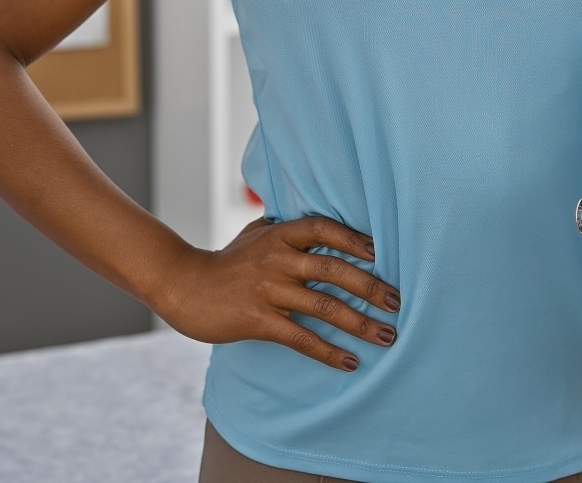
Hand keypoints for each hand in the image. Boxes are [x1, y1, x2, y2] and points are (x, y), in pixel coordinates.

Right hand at [148, 215, 399, 372]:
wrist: (183, 286)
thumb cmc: (226, 261)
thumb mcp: (254, 234)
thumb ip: (285, 227)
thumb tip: (318, 219)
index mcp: (279, 235)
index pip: (323, 228)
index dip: (354, 239)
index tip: (383, 253)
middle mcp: (277, 259)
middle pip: (333, 269)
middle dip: (370, 286)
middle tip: (398, 302)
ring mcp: (268, 290)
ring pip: (323, 306)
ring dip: (359, 323)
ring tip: (387, 336)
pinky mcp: (258, 320)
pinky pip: (301, 337)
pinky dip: (328, 352)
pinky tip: (349, 362)